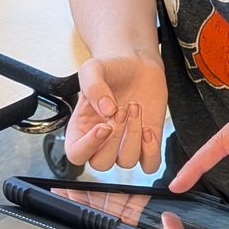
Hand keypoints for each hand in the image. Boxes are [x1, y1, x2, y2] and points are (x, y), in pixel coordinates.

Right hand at [65, 53, 166, 172]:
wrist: (137, 64)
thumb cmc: (111, 69)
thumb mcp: (93, 69)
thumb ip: (93, 87)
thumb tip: (106, 110)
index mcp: (81, 129)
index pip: (76, 155)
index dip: (89, 146)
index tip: (104, 126)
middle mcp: (101, 142)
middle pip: (102, 163)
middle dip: (115, 138)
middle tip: (121, 109)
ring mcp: (124, 144)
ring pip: (126, 162)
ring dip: (133, 137)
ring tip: (135, 108)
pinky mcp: (147, 143)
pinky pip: (150, 164)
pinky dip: (151, 151)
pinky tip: (149, 129)